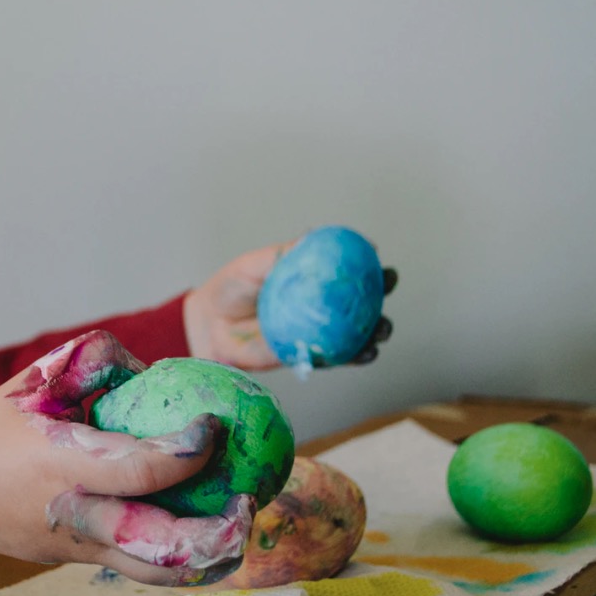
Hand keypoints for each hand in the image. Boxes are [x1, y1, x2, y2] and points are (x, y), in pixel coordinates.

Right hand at [0, 330, 252, 584]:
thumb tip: (156, 368)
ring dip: (210, 557)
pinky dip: (185, 559)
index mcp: (60, 466)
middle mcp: (76, 515)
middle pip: (160, 543)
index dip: (187, 451)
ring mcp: (81, 548)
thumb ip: (95, 361)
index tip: (213, 425)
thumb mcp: (35, 380)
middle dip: (215, 530)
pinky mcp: (85, 563)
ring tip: (241, 526)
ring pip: (158, 572)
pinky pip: (144, 568)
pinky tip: (212, 532)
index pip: (139, 471)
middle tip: (247, 498)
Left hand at [183, 239, 396, 369]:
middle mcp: (320, 303)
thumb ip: (282, 255)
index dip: (366, 262)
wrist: (210, 325)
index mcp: (311, 278)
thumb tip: (311, 238)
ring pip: (357, 331)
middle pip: (361, 299)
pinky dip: (355, 357)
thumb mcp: (255, 265)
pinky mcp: (309, 355)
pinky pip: (337, 357)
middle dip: (380, 296)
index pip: (347, 268)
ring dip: (376, 331)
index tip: (376, 256)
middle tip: (385, 289)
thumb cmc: (232, 287)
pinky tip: (365, 354)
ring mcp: (317, 330)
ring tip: (382, 329)